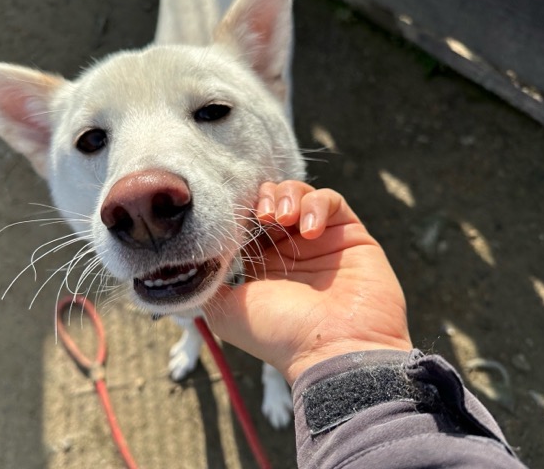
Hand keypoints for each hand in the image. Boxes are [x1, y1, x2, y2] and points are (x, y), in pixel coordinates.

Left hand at [203, 181, 411, 384]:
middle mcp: (292, 251)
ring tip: (282, 218)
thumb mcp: (226, 312)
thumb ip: (208, 283)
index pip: (248, 221)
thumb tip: (193, 262)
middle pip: (272, 201)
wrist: (335, 349)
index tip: (232, 215)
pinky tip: (308, 229)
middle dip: (262, 199)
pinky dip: (316, 205)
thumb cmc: (280, 334)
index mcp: (263, 266)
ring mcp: (322, 241)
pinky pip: (331, 201)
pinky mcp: (350, 234)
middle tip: (261, 215)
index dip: (239, 211)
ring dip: (287, 197)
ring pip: (300, 194)